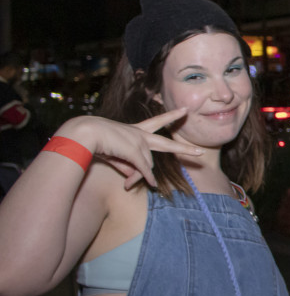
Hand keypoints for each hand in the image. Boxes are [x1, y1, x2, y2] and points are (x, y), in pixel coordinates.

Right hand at [56, 109, 201, 188]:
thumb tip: (139, 178)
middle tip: (199, 152)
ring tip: (126, 183)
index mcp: (135, 130)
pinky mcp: (135, 150)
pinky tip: (152, 184)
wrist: (84, 133)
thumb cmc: (95, 141)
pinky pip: (144, 168)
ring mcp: (139, 142)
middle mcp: (140, 134)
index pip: (157, 122)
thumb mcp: (115, 155)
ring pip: (145, 164)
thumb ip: (129, 166)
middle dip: (184, 149)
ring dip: (138, 175)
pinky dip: (146, 177)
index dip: (171, 117)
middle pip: (166, 143)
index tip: (184, 111)